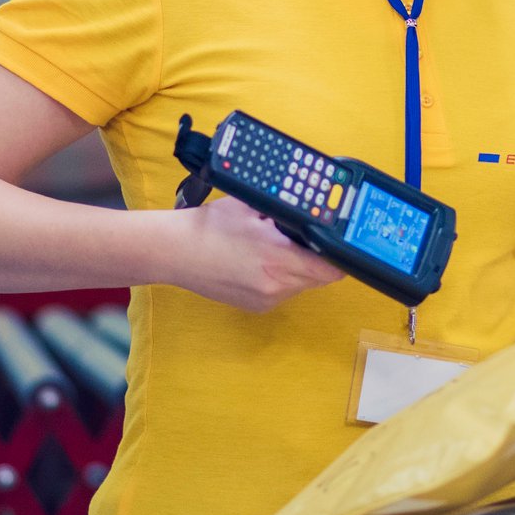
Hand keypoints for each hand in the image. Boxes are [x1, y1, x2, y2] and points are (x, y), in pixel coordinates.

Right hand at [163, 198, 344, 311]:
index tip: (338, 244)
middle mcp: (276, 285)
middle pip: (320, 277)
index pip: (331, 268)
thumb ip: (285, 210)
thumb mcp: (253, 206)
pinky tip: (262, 263)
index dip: (339, 255)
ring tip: (276, 249)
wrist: (175, 252)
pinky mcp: (255, 307)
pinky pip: (283, 293)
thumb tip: (310, 208)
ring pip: (302, 286)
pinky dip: (282, 279)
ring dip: (300, 269)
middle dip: (318, 259)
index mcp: (278, 258)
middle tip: (304, 240)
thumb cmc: (210, 226)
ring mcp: (266, 299)